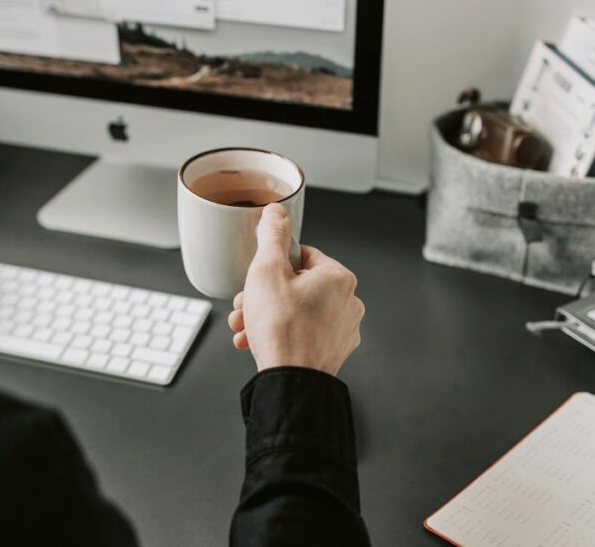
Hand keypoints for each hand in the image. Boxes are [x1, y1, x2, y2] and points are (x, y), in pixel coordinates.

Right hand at [227, 204, 363, 376]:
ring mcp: (343, 330)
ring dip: (268, 316)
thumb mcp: (266, 270)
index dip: (274, 265)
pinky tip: (258, 342)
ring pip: (299, 311)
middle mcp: (348, 302)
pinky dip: (281, 335)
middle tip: (245, 305)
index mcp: (338, 277)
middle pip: (298, 286)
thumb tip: (276, 213)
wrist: (290, 381)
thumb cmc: (281, 329)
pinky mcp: (334, 351)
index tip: (259, 278)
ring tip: (246, 327)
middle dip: (265, 296)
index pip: (303, 256)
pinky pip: (304, 334)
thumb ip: (271, 236)